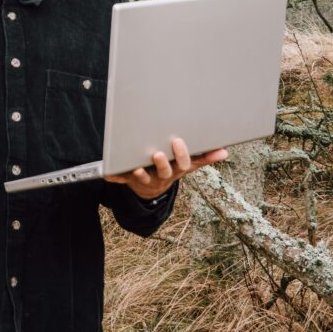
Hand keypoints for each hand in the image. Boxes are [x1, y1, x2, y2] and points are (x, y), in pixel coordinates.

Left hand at [104, 138, 227, 199]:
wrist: (152, 190)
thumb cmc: (172, 169)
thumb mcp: (188, 164)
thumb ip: (205, 157)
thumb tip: (225, 151)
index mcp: (176, 170)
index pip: (183, 164)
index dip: (181, 155)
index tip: (178, 141)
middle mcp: (162, 176)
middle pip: (164, 172)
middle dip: (162, 164)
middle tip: (157, 154)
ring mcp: (146, 179)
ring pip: (144, 178)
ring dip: (140, 173)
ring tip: (137, 167)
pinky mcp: (130, 179)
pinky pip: (122, 179)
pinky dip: (115, 177)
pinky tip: (107, 174)